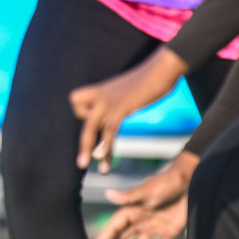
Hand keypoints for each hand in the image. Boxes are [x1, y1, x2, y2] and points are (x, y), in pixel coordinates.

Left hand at [70, 48, 186, 172]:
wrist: (162, 69)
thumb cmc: (149, 80)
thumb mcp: (127, 91)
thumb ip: (119, 100)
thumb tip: (119, 110)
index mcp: (100, 90)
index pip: (76, 101)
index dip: (83, 113)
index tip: (99, 123)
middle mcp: (101, 94)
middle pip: (82, 119)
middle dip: (84, 144)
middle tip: (82, 164)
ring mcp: (110, 100)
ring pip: (93, 127)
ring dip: (91, 149)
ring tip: (96, 169)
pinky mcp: (122, 106)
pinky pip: (109, 128)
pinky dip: (106, 144)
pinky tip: (103, 157)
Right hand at [88, 154, 197, 238]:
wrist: (190, 181)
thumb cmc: (166, 182)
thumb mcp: (147, 190)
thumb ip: (128, 196)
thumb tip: (107, 194)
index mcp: (131, 211)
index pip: (113, 228)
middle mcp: (139, 220)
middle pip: (120, 238)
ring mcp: (153, 227)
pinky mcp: (169, 231)